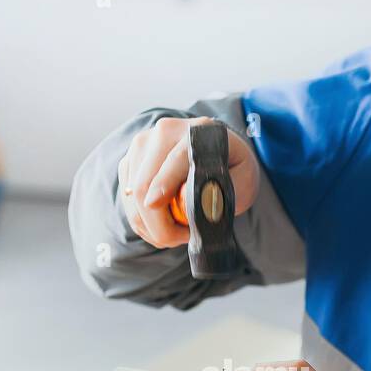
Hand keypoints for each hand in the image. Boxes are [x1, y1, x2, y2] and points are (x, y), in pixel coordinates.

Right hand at [118, 117, 259, 247]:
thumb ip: (222, 191)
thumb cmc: (234, 171)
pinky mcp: (130, 160)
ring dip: (150, 225)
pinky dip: (141, 220)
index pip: (175, 159)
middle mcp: (165, 132)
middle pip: (145, 183)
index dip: (164, 184)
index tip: (156, 206)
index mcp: (198, 132)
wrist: (220, 155)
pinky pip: (127, 198)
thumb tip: (186, 200)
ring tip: (175, 234)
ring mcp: (143, 145)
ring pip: (132, 194)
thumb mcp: (243, 182)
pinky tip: (162, 225)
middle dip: (158, 222)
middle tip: (181, 238)